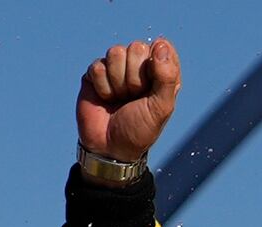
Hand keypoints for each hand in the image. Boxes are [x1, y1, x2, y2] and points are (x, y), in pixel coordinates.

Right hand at [76, 37, 181, 163]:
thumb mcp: (161, 107)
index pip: (162, 47)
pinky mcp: (95, 72)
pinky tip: (106, 99)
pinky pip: (98, 66)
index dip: (156, 63)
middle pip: (137, 47)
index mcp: (161, 73)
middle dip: (136, 77)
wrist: (110, 147)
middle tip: (134, 97)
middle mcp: (139, 66)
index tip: (153, 85)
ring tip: (121, 99)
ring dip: (119, 83)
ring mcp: (116, 67)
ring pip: (115, 52)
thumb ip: (166, 77)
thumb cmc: (140, 129)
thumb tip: (161, 45)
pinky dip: (103, 87)